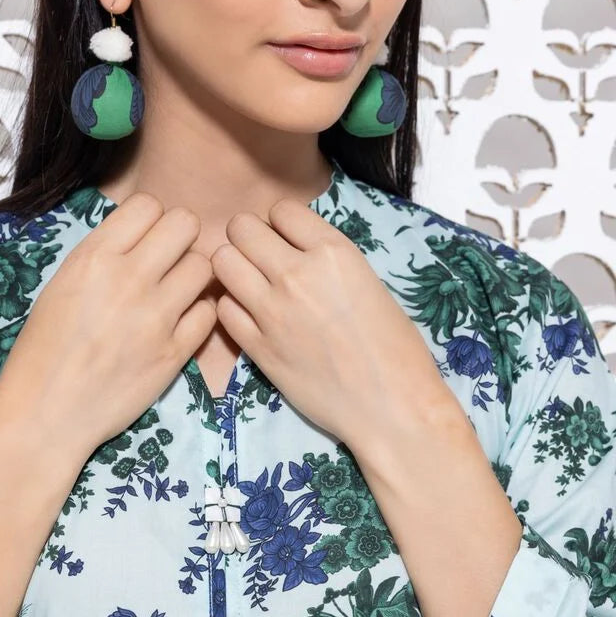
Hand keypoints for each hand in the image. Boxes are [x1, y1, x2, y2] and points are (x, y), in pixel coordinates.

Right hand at [0, 194, 216, 459]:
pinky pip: (209, 312)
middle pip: (185, 224)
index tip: (145, 239)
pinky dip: (199, 313)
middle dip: (180, 238)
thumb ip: (105, 254)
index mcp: (94, 258)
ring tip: (175, 292)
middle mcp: (128, 279)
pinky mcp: (174, 352)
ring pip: (204, 265)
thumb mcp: (63, 284)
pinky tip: (180, 322)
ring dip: (193, 275)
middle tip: (168, 260)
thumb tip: (145, 233)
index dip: (151, 219)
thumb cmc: (44, 349)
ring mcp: (155, 317)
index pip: (149, 205)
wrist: (46, 413)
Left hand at [210, 198, 462, 458]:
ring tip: (250, 283)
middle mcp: (297, 274)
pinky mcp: (257, 347)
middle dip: (247, 238)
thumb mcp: (367, 281)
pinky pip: (223, 308)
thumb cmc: (395, 346)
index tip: (287, 240)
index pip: (281, 210)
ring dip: (233, 267)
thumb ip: (325, 258)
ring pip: (222, 262)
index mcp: (333, 252)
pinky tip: (251, 317)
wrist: (391, 406)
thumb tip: (292, 246)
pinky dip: (233, 307)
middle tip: (259, 257)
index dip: (280, 223)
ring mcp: (272, 311)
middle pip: (240, 228)